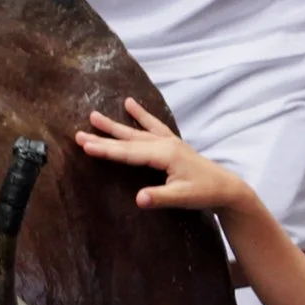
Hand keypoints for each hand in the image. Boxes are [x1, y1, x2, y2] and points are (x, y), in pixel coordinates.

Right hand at [75, 99, 256, 212]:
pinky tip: (131, 104)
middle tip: (79, 133)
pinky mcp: (171, 143)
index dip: (106, 150)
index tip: (85, 145)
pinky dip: (140, 115)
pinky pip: (152, 125)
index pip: (128, 153)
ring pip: (136, 131)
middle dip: (102, 137)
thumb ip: (159, 198)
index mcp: (164, 155)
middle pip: (127, 140)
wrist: (225, 187)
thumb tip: (138, 199)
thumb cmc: (203, 193)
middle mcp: (164, 144)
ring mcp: (168, 141)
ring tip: (95, 115)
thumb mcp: (182, 198)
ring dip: (115, 124)